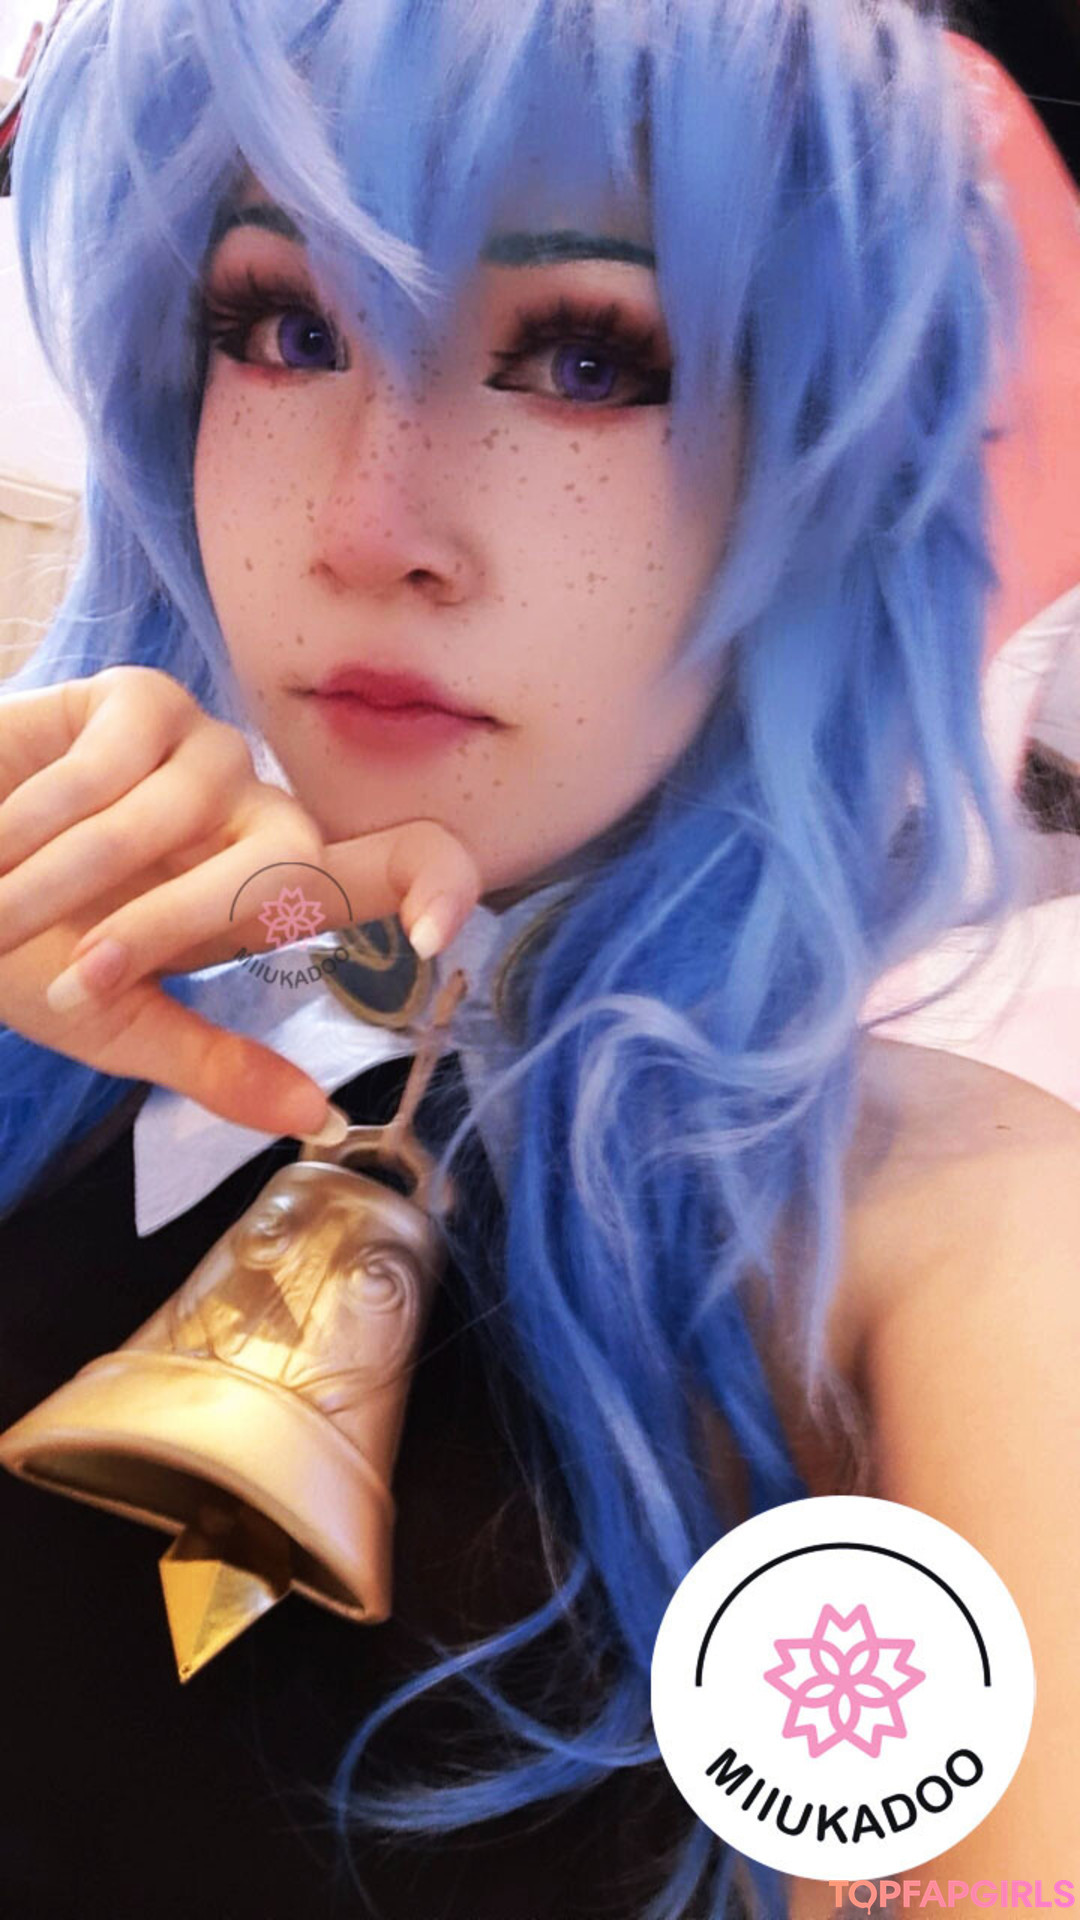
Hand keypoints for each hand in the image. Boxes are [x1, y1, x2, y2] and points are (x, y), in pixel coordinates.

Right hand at [0, 667, 479, 1135]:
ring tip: (4, 908)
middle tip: (77, 974)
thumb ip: (217, 1067)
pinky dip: (40, 821)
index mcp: (268, 893)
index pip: (396, 865)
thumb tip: (322, 1123)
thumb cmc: (19, 944)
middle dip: (167, 925)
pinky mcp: (142, 700)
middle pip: (290, 858)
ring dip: (68, 884)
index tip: (432, 940)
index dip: (438, 884)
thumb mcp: (114, 1018)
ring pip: (178, 820)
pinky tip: (1, 834)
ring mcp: (204, 750)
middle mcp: (256, 812)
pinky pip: (111, 769)